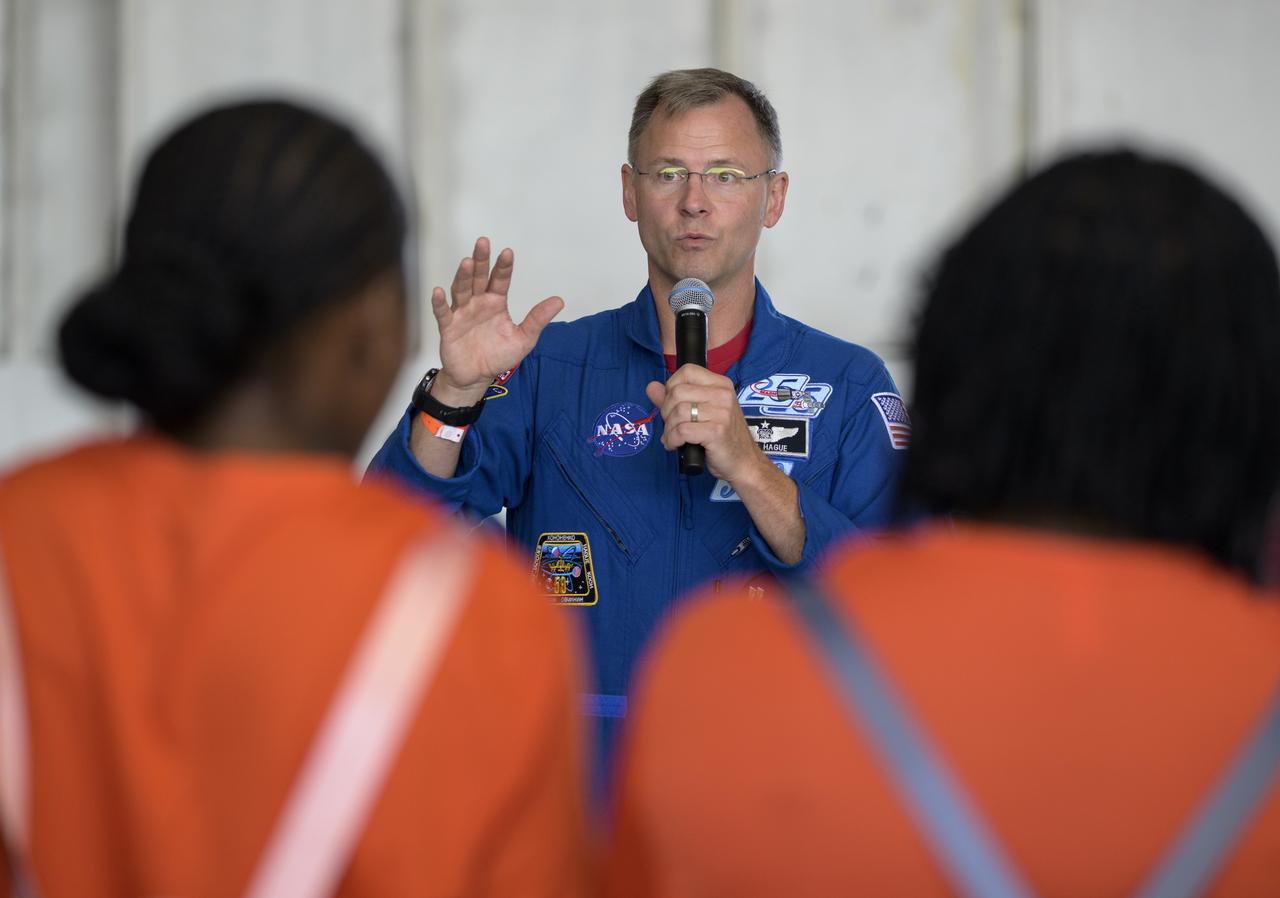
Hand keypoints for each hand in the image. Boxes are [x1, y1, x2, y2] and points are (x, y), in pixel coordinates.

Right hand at [430, 237, 563, 402]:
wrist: (477, 376)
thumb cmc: (499, 355)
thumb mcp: (524, 338)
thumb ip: (538, 319)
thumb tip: (559, 300)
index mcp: (496, 302)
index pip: (500, 280)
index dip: (504, 267)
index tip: (508, 252)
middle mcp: (478, 303)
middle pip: (479, 278)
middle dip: (481, 260)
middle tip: (483, 242)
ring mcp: (461, 313)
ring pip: (461, 290)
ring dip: (463, 276)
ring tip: (467, 262)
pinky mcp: (448, 327)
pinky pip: (443, 313)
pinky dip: (439, 302)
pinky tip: (438, 291)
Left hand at [645, 365, 770, 483]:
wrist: (744, 462)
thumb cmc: (721, 438)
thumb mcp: (700, 412)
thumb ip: (674, 398)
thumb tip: (651, 387)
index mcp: (721, 384)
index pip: (687, 371)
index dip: (671, 386)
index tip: (672, 404)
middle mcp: (723, 395)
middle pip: (677, 392)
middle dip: (666, 412)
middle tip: (671, 425)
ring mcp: (722, 413)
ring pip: (678, 412)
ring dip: (668, 429)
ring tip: (673, 438)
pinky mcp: (717, 432)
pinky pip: (682, 431)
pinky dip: (672, 440)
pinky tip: (676, 445)